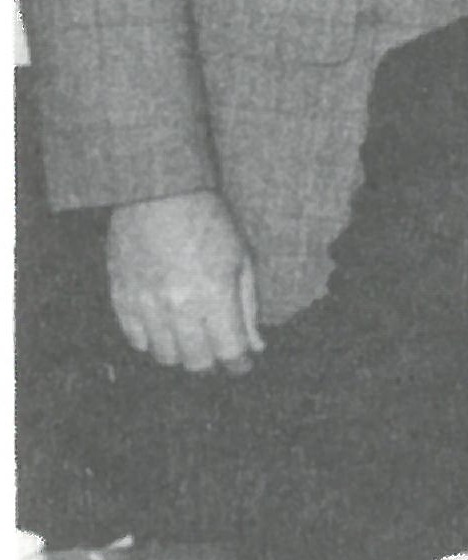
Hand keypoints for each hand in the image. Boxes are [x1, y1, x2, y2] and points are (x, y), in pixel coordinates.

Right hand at [105, 191, 261, 372]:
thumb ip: (247, 307)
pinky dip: (151, 342)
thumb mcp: (241, 260)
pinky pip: (134, 339)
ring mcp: (146, 304)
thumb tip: (255, 345)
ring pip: (163, 355)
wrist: (159, 194)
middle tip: (218, 354)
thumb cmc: (209, 222)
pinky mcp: (121, 297)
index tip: (243, 365)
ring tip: (192, 341)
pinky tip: (164, 330)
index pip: (229, 351)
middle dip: (211, 363)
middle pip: (195, 361)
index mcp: (214, 296)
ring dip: (181, 354)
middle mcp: (178, 306)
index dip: (238, 364)